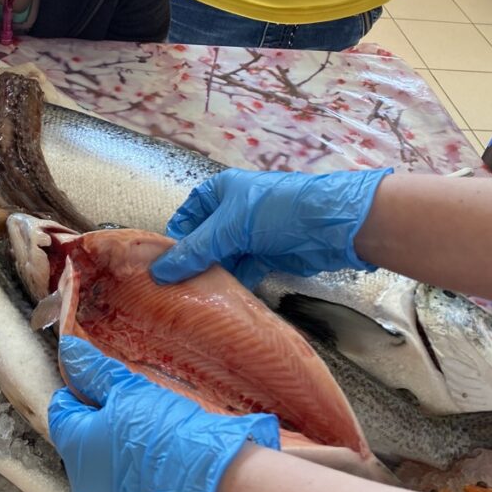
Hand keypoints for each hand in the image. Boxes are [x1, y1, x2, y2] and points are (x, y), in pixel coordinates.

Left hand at [49, 334, 279, 491]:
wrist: (211, 490)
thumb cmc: (163, 435)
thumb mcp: (129, 392)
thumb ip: (96, 372)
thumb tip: (69, 352)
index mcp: (74, 447)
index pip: (61, 409)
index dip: (80, 386)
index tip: (104, 376)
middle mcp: (86, 480)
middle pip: (85, 434)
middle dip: (105, 412)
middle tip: (134, 395)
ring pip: (109, 458)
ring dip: (125, 438)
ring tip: (155, 420)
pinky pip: (133, 480)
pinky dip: (142, 463)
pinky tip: (165, 450)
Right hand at [151, 167, 392, 288]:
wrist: (332, 225)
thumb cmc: (277, 210)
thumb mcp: (229, 227)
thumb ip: (195, 251)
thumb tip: (158, 273)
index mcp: (220, 191)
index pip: (187, 216)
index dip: (174, 239)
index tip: (161, 267)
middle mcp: (233, 211)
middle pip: (203, 240)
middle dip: (191, 263)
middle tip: (173, 291)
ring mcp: (251, 234)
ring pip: (222, 258)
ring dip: (211, 276)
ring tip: (192, 300)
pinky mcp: (267, 254)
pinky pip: (241, 270)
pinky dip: (232, 284)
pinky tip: (219, 300)